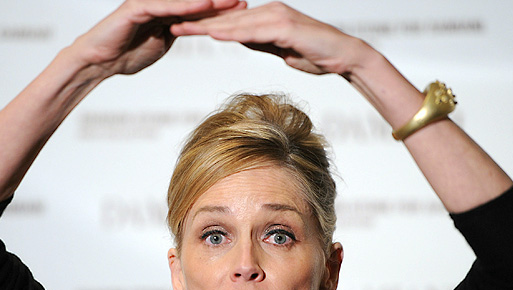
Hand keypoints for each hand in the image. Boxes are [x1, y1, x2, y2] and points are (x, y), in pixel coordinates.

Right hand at [72, 0, 245, 75]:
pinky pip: (165, 6)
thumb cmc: (126, 55)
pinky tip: (204, 6)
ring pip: (183, 1)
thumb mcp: (160, 44)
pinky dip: (186, 6)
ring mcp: (148, 3)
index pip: (196, 11)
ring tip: (231, 2)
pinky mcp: (138, 7)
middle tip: (243, 3)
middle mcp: (158, 4)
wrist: (99, 61)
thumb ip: (175, 34)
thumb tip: (192, 33)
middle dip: (219, 4)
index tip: (243, 13)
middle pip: (194, 3)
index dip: (219, 12)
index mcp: (165, 13)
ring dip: (208, 2)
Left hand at [171, 2, 368, 74]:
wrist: (343, 56)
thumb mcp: (279, 49)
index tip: (180, 27)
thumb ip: (259, 41)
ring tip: (182, 27)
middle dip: (196, 22)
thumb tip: (239, 39)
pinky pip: (254, 31)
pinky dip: (232, 33)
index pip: (228, 22)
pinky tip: (213, 34)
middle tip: (169, 23)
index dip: (203, 25)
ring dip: (207, 26)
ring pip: (235, 23)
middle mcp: (269, 11)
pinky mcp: (285, 27)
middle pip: (226, 19)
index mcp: (266, 16)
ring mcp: (277, 16)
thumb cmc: (315, 54)